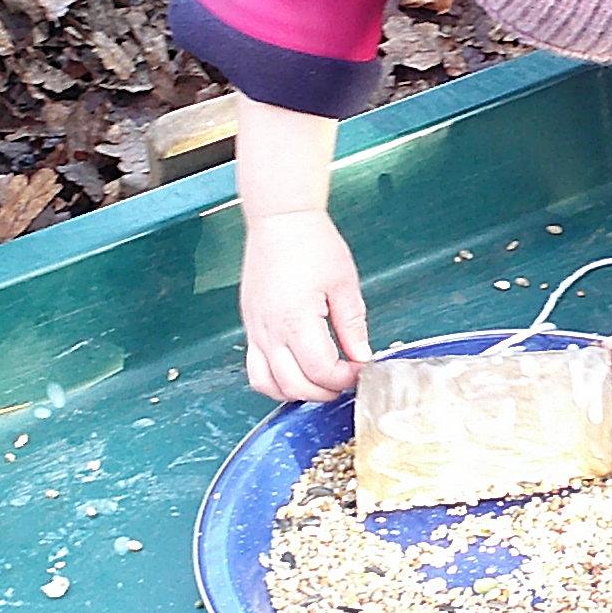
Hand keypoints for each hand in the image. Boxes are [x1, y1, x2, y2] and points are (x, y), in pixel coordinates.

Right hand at [242, 209, 369, 402]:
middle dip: (325, 391)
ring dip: (297, 392)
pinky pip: (255, 369)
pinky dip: (274, 382)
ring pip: (269, 384)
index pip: (321, 370)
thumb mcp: (344, 283)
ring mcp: (255, 329)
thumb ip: (353, 325)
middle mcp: (270, 329)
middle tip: (346, 379)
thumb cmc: (311, 242)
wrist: (280, 220)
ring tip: (321, 380)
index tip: (360, 369)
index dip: (345, 378)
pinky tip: (295, 373)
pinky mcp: (250, 325)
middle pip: (295, 385)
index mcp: (295, 318)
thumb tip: (361, 356)